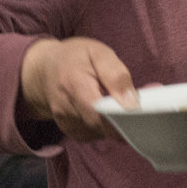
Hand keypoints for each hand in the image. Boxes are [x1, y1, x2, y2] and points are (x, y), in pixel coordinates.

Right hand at [17, 37, 135, 141]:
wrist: (44, 70)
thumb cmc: (75, 57)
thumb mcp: (98, 53)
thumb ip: (116, 76)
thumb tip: (132, 104)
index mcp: (73, 85)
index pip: (99, 113)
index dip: (122, 119)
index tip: (142, 114)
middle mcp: (66, 109)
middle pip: (102, 127)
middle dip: (125, 120)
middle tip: (139, 107)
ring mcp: (66, 123)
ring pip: (102, 132)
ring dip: (116, 122)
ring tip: (119, 103)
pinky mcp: (71, 131)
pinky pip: (96, 134)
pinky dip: (106, 126)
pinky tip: (107, 111)